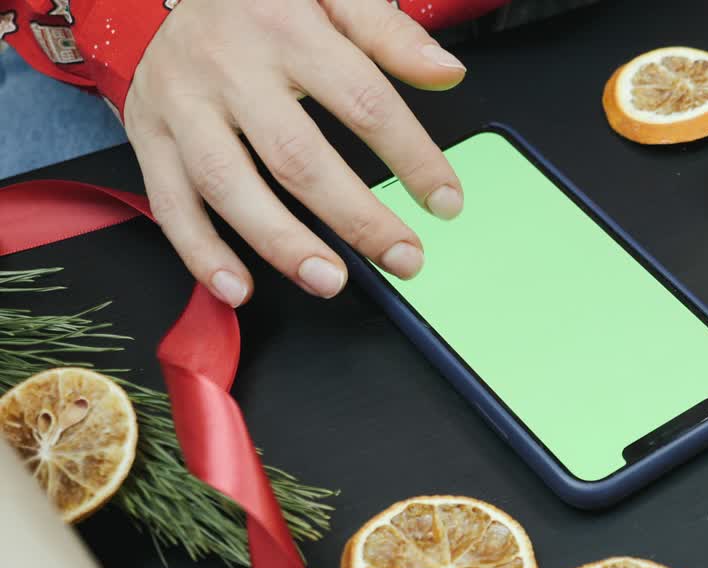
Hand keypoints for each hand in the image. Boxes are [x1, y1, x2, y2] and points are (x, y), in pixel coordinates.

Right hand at [125, 0, 466, 305]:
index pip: (363, 101)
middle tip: (404, 258)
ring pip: (228, 184)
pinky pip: (170, 202)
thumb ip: (388, 32)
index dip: (412, 157)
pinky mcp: (148, 133)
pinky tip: (237, 287)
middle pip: (297, 156)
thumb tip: (447, 72)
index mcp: (286, 27)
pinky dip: (199, 252)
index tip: (446, 201)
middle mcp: (229, 67)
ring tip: (329, 281)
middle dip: (356, 217)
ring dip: (281, 243)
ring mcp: (182, 104)